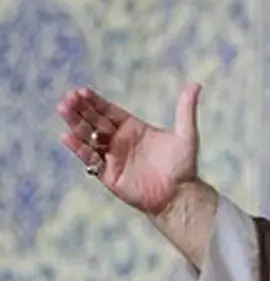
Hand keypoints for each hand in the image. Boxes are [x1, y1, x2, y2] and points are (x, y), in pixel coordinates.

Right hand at [57, 84, 201, 215]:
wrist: (179, 195)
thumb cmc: (183, 166)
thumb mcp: (186, 134)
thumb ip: (186, 110)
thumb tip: (196, 84)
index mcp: (134, 128)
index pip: (109, 111)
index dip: (96, 102)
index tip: (82, 91)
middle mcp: (120, 141)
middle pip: (95, 122)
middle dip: (81, 110)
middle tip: (68, 97)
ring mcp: (113, 157)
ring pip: (89, 138)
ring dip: (75, 124)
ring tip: (63, 109)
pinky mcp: (108, 175)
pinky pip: (90, 160)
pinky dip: (79, 148)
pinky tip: (66, 136)